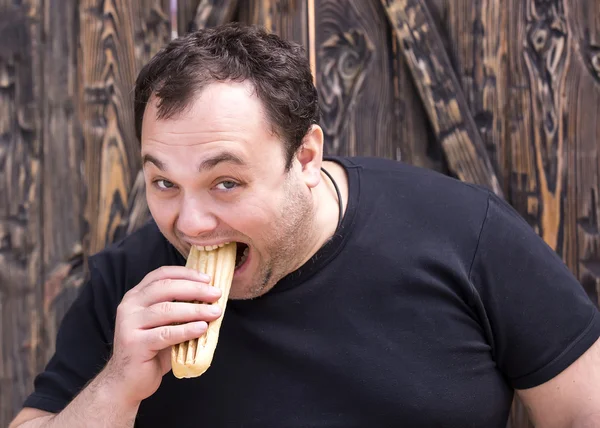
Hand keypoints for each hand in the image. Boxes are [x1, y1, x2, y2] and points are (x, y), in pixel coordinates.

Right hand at [102, 266, 221, 404]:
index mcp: (136, 296)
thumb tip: (210, 299)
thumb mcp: (164, 324)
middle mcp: (130, 306)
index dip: (186, 274)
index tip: (208, 278)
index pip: (162, 274)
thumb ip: (178, 309)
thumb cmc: (151, 351)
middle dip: (195, 289)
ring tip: (215, 312)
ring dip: (195, 310)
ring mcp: (129, 324)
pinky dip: (186, 330)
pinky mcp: (134, 344)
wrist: (127, 382)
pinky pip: (165, 334)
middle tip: (216, 294)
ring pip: (166, 310)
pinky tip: (202, 328)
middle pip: (166, 288)